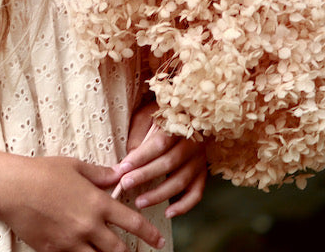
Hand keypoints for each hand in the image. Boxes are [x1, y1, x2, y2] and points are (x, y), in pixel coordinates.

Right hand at [1, 154, 165, 251]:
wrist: (14, 189)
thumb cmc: (44, 172)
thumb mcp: (76, 166)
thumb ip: (100, 174)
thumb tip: (118, 175)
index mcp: (97, 203)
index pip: (132, 222)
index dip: (149, 234)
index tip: (158, 241)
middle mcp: (88, 226)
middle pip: (118, 250)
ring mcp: (71, 243)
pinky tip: (81, 251)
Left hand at [115, 100, 207, 217]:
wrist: (189, 112)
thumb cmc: (162, 114)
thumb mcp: (148, 115)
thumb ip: (139, 134)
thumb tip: (129, 159)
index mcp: (179, 124)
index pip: (159, 143)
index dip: (141, 157)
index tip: (122, 168)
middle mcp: (193, 143)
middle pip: (169, 163)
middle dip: (145, 175)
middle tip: (125, 185)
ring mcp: (199, 159)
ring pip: (181, 181)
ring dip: (159, 194)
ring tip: (139, 202)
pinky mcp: (202, 172)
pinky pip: (196, 193)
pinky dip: (184, 206)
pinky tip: (168, 213)